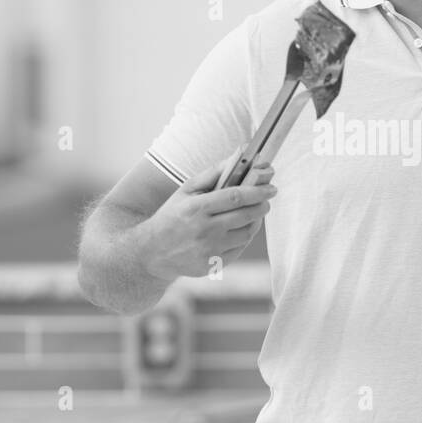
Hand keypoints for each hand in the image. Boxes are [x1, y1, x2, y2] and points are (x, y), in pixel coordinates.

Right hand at [143, 147, 277, 278]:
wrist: (151, 253)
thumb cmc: (171, 216)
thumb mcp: (186, 191)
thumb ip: (213, 173)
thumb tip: (239, 156)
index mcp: (196, 208)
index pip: (235, 197)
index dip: (257, 191)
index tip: (271, 187)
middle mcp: (204, 231)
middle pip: (246, 215)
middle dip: (262, 205)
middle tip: (267, 199)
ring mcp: (209, 251)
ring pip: (246, 233)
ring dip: (255, 221)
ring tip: (253, 212)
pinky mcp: (213, 266)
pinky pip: (239, 248)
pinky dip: (244, 237)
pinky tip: (240, 229)